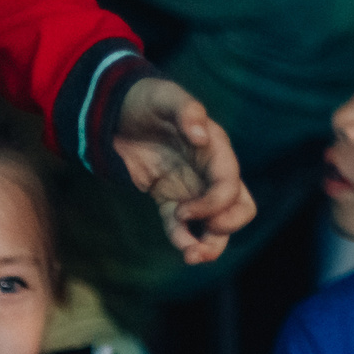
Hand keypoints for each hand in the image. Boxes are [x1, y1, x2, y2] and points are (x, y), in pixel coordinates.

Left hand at [111, 77, 255, 265]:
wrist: (115, 110)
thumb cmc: (146, 99)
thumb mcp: (166, 97)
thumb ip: (187, 111)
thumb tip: (202, 137)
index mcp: (215, 149)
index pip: (230, 183)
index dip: (214, 203)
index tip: (183, 211)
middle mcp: (208, 171)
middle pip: (238, 205)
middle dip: (226, 225)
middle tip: (203, 236)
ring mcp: (190, 187)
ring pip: (216, 223)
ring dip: (211, 243)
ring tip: (193, 257)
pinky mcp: (169, 199)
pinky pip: (182, 226)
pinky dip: (183, 239)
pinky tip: (179, 247)